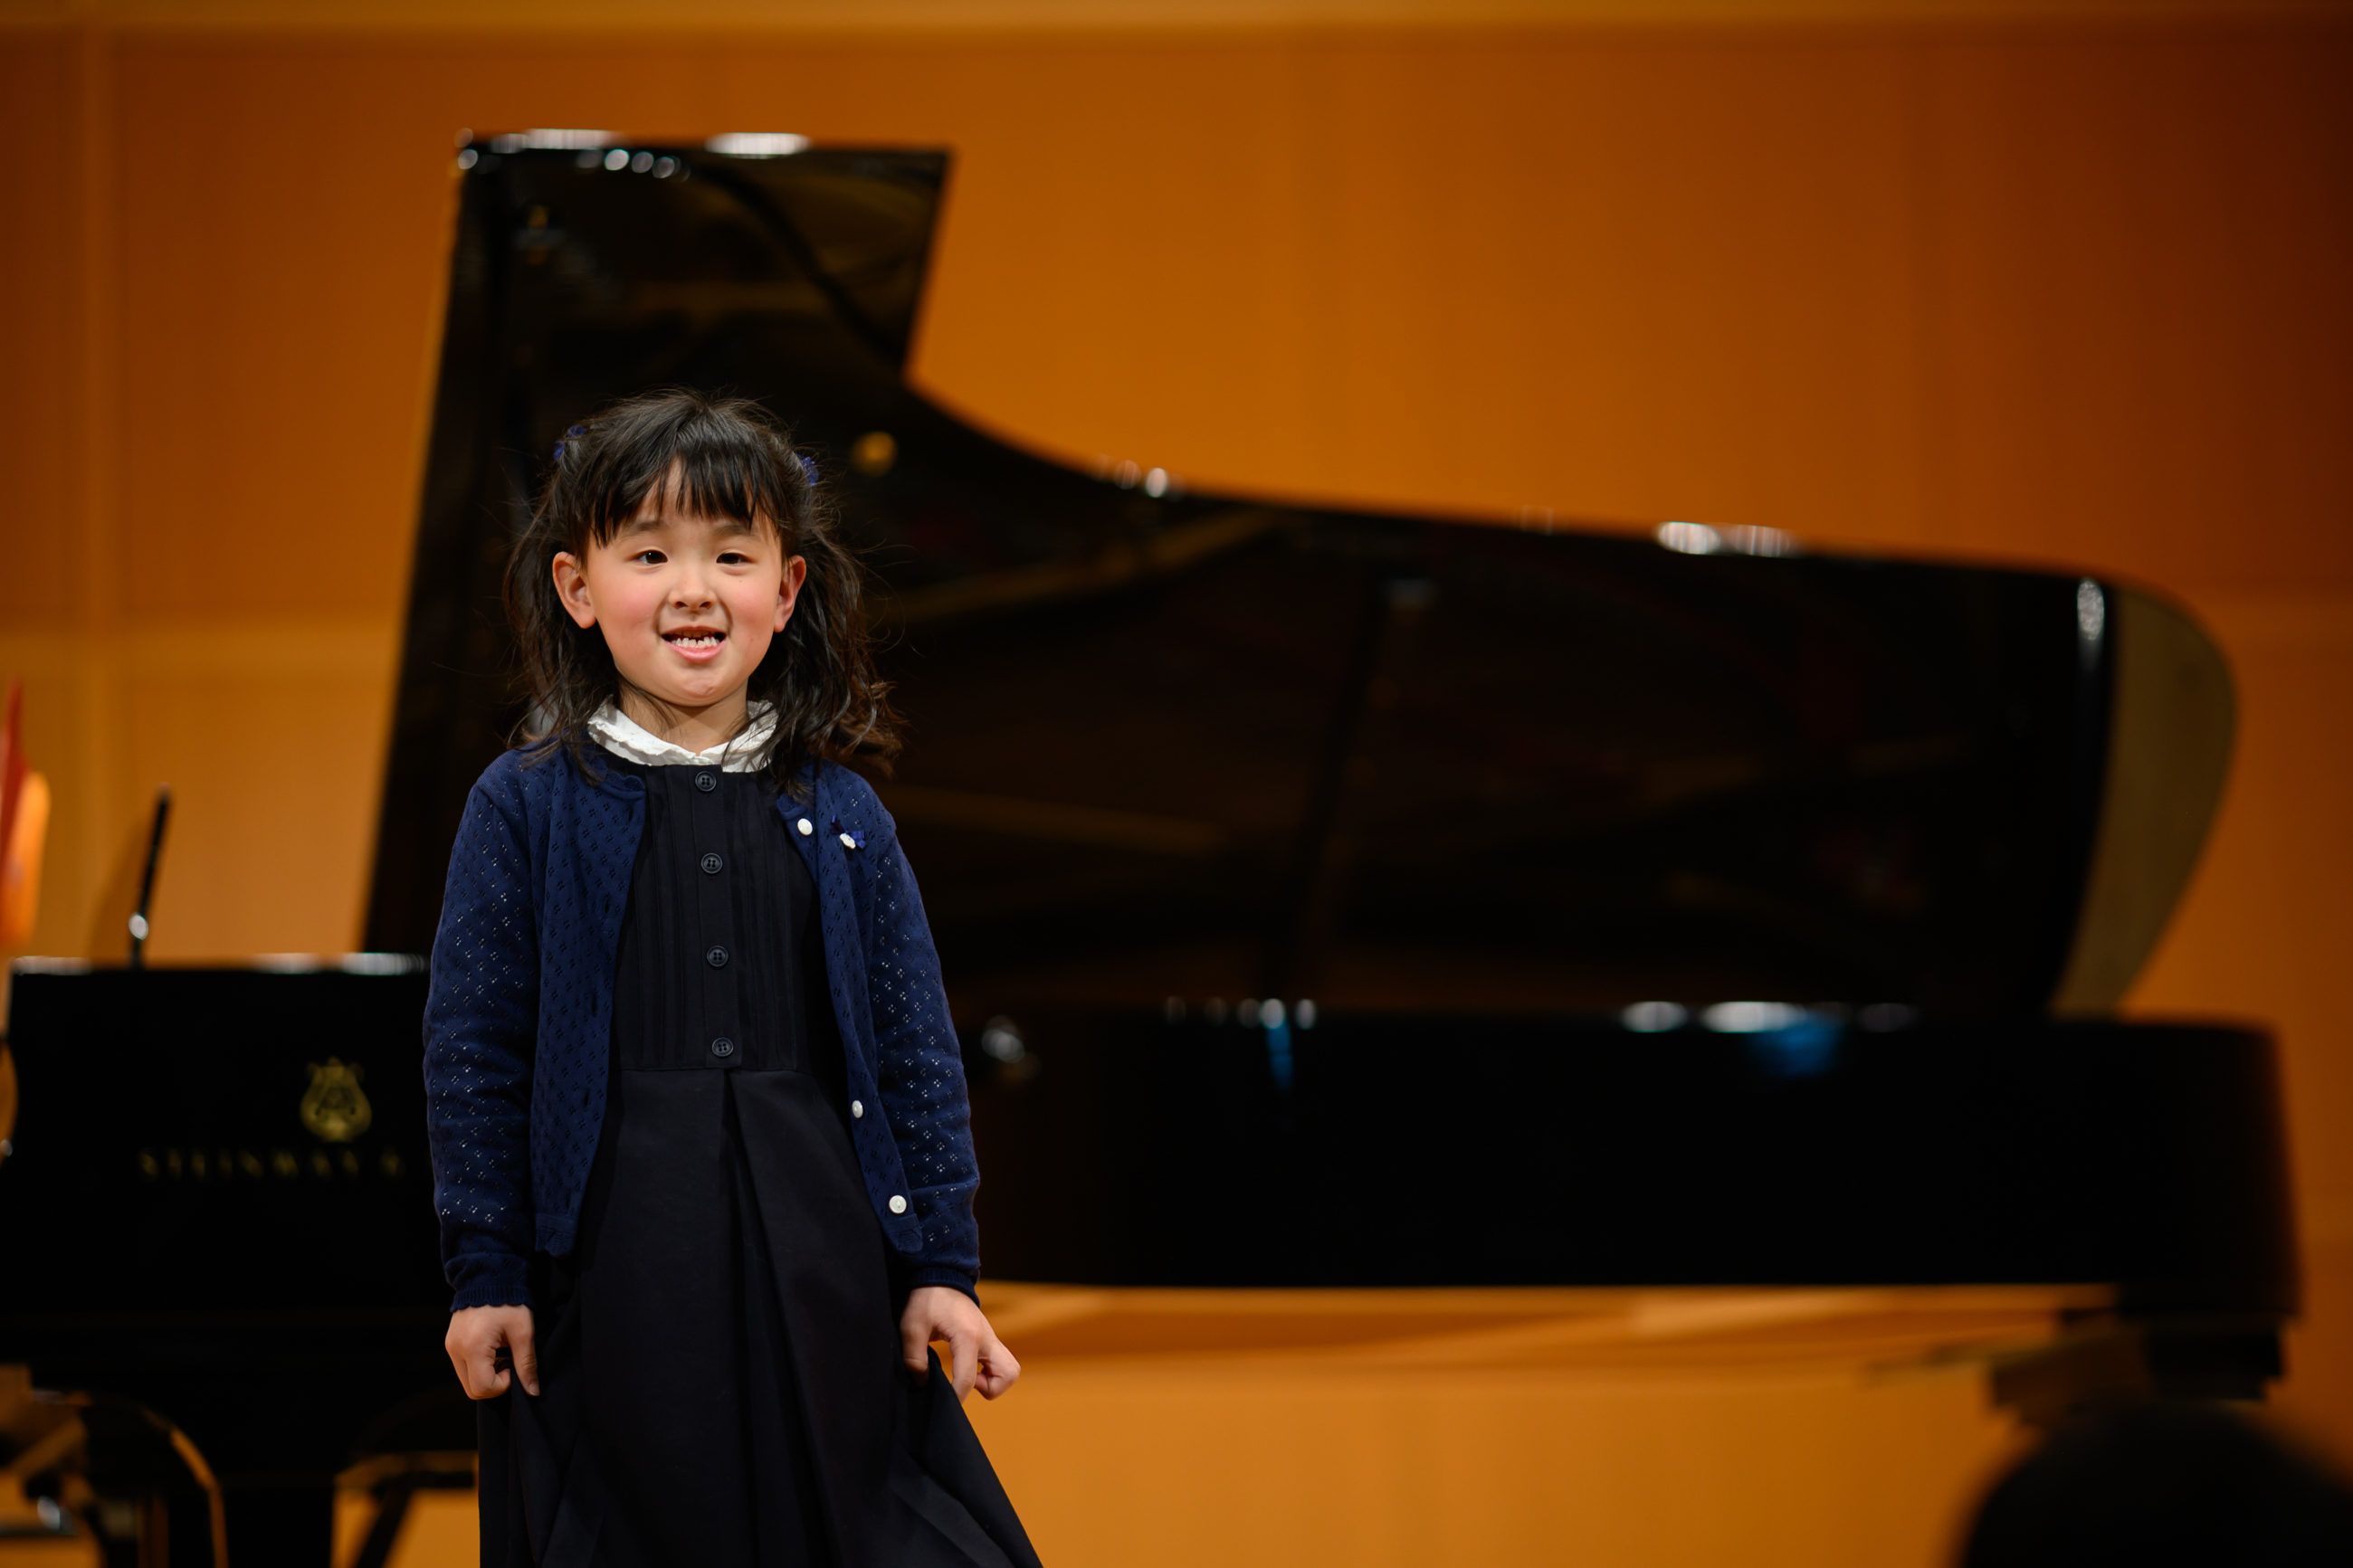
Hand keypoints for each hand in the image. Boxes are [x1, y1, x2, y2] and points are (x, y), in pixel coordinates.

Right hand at [446, 1304, 537, 1398]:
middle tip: (509, 1361)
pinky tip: (493, 1349)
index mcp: (472, 1348)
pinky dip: (479, 1366)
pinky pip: (463, 1367)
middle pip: (472, 1389)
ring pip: (467, 1380)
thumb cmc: (510, 1302)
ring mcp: (450, 1347)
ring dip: (486, 1375)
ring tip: (502, 1353)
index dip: (503, 1385)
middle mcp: (455, 1350)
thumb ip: (527, 1364)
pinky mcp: (451, 1343)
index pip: (483, 1388)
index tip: (514, 1365)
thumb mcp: (523, 1332)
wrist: (489, 1276)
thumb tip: (532, 1392)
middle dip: (494, 1384)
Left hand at [900, 1286, 1019, 1401]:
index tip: (944, 1404)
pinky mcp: (989, 1338)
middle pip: (1008, 1374)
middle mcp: (986, 1337)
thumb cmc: (926, 1299)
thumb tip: (922, 1383)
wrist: (940, 1274)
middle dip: (990, 1389)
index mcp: (968, 1336)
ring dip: (994, 1381)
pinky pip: (1002, 1362)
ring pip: (1011, 1369)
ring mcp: (991, 1337)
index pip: (968, 1379)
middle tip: (967, 1384)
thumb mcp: (911, 1328)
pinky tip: (969, 1368)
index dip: (956, 1397)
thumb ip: (914, 1358)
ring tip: (969, 1377)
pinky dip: (992, 1372)